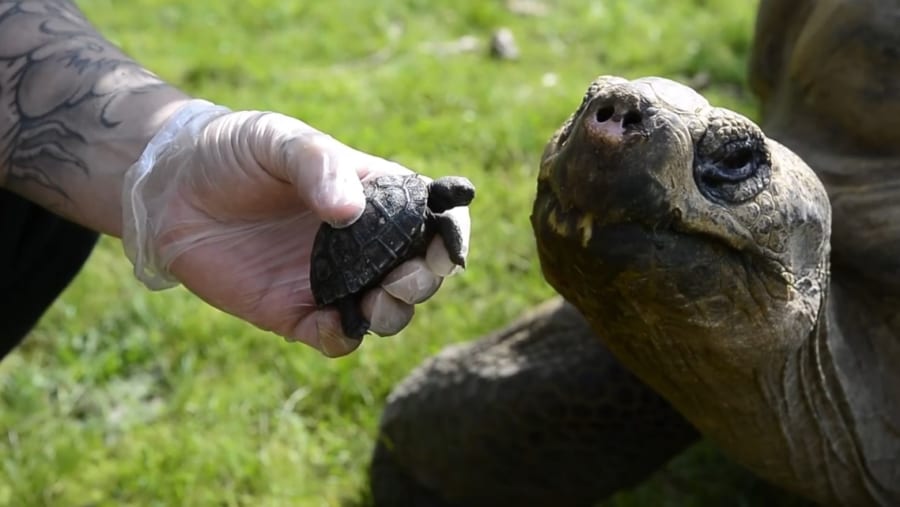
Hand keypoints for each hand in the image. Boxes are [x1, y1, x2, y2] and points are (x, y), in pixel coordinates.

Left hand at [122, 100, 470, 356]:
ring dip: (394, 314)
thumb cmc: (236, 152)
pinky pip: (335, 337)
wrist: (172, 188)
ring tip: (377, 302)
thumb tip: (349, 213)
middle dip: (424, 281)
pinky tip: (337, 324)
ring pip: (386, 312)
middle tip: (402, 278)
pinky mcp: (295, 312)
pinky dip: (345, 338)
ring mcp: (331, 281)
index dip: (452, 236)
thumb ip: (318, 167)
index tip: (447, 246)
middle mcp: (362, 245)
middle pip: (419, 274)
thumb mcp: (279, 140)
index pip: (434, 220)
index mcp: (375, 198)